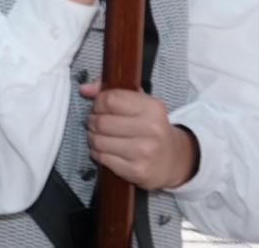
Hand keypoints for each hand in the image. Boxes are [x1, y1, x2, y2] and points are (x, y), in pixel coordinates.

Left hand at [81, 80, 197, 190]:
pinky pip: (103, 158)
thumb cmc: (151, 127)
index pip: (110, 99)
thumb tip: (84, 89)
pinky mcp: (138, 170)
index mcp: (152, 107)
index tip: (98, 107)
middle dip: (91, 122)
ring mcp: (145, 152)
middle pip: (101, 122)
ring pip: (98, 141)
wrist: (174, 159)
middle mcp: (152, 129)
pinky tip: (105, 151)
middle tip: (95, 123)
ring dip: (92, 138)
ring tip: (98, 137)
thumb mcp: (139, 103)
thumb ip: (111, 90)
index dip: (97, 103)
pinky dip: (97, 154)